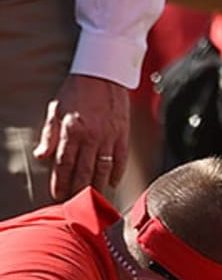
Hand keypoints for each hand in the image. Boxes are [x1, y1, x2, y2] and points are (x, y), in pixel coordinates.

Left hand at [33, 74, 129, 199]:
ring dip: (98, 187)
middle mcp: (91, 137)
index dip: (60, 182)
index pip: (64, 163)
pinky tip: (112, 183)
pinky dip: (116, 174)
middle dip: (78, 190)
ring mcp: (109, 137)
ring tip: (95, 200)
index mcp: (72, 130)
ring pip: (103, 170)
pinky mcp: (123, 136)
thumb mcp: (55, 109)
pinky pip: (120, 160)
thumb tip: (41, 155)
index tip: (58, 194)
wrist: (103, 74)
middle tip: (76, 204)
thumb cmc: (77, 90)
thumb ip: (49, 134)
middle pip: (84, 171)